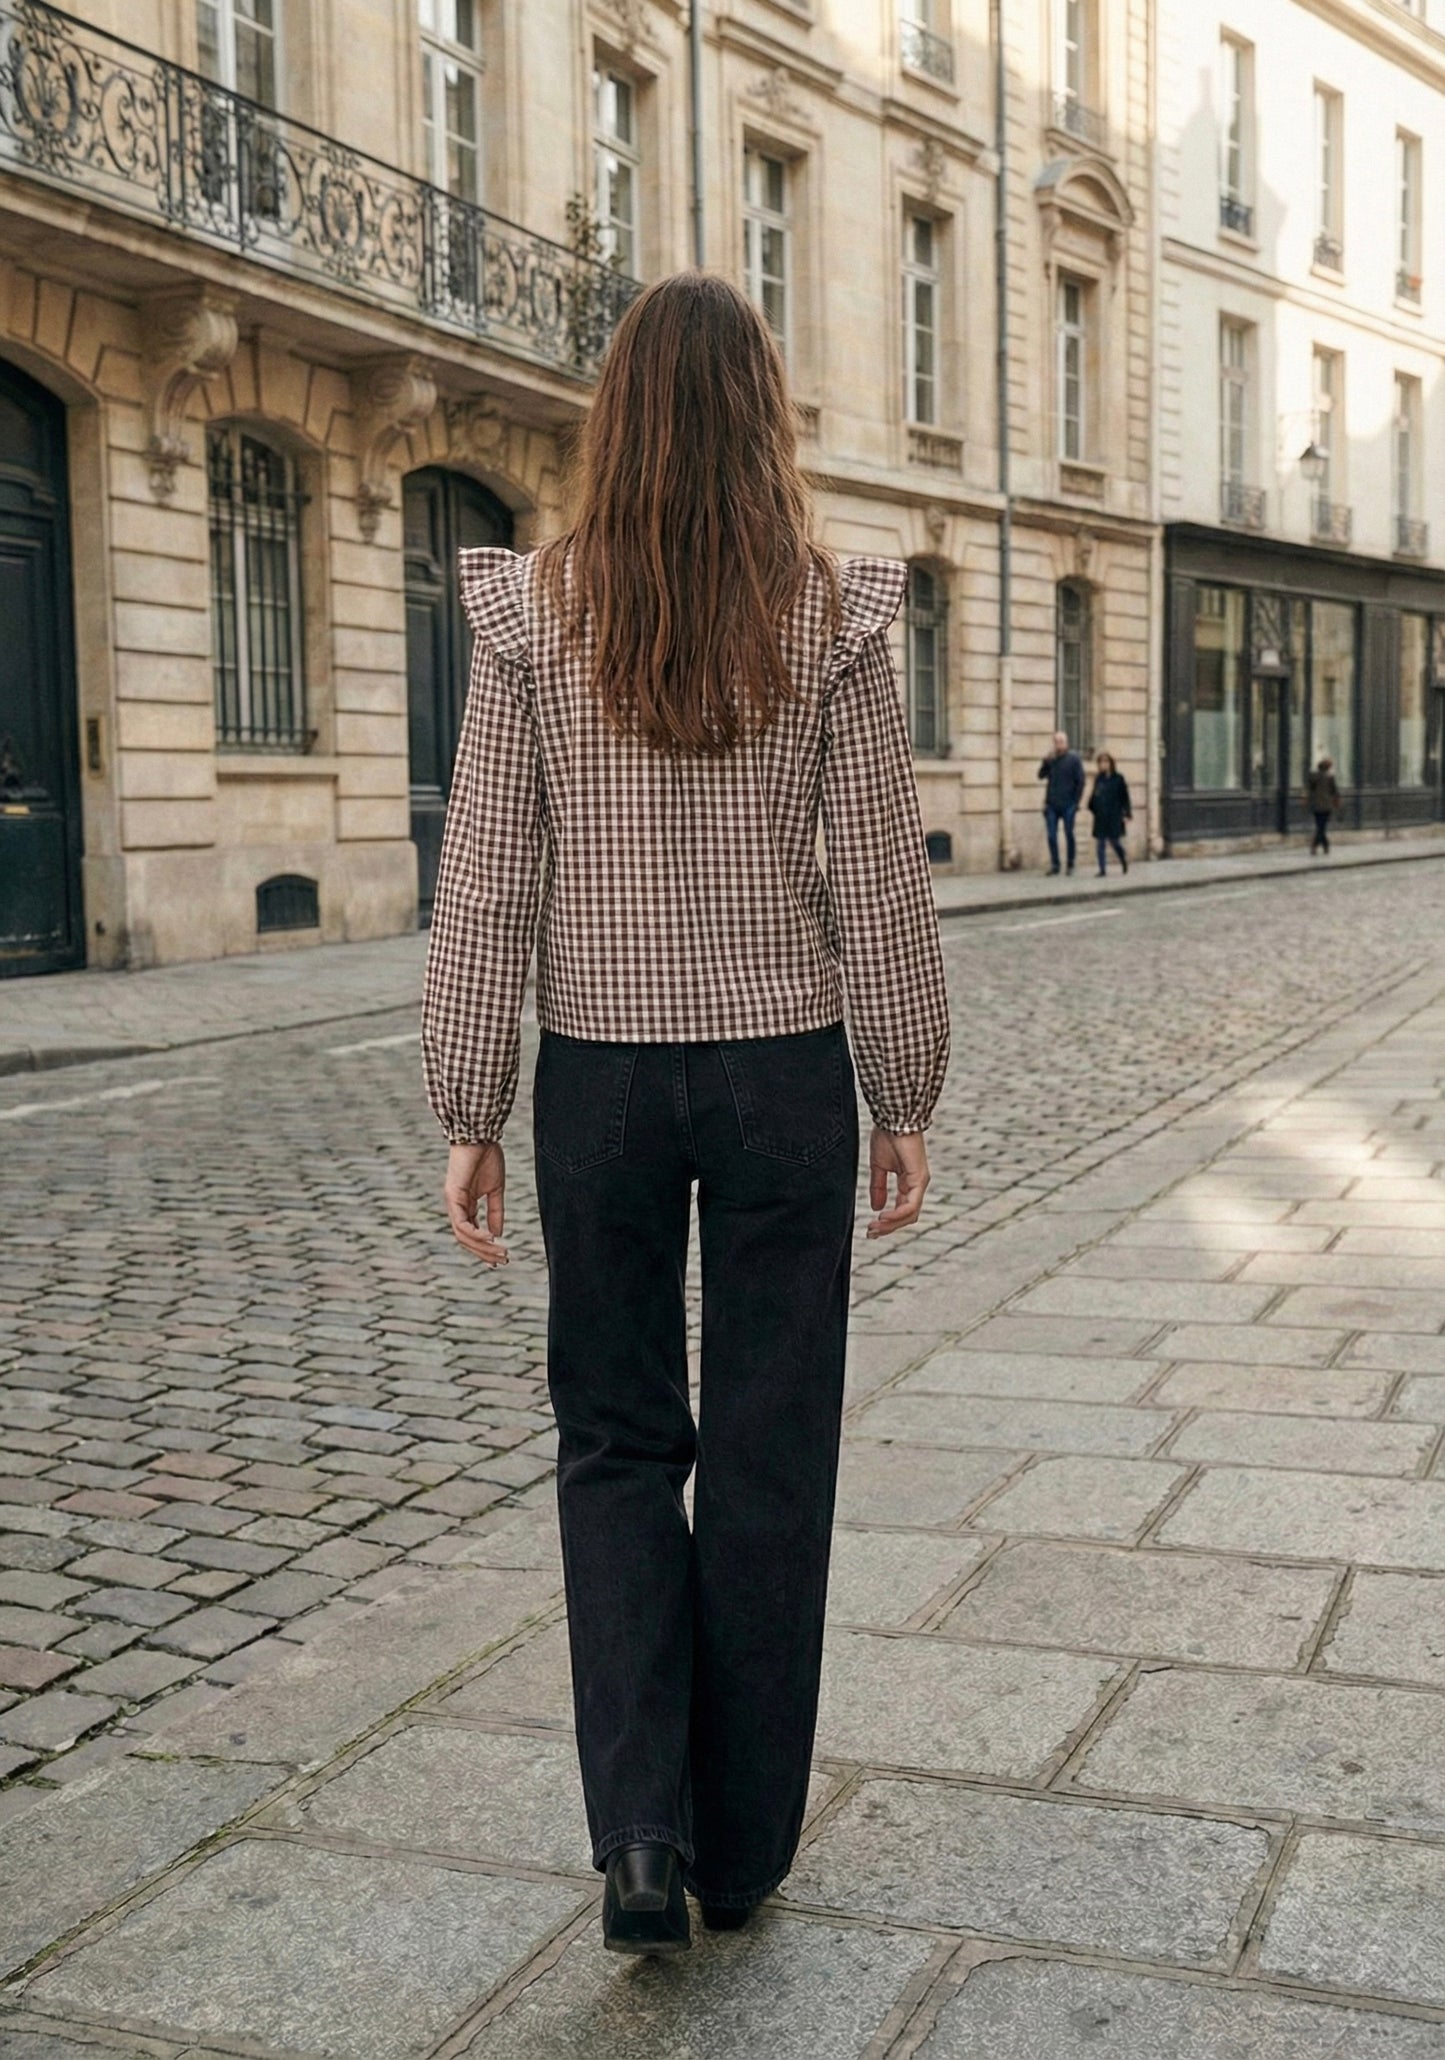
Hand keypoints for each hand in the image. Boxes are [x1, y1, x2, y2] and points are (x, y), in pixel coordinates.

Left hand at [443, 1141, 508, 1264]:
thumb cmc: (487, 1157)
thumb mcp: (495, 1189)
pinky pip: (462, 1223)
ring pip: (463, 1235)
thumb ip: (495, 1211)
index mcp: (465, 1204)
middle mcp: (455, 1206)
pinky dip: (476, 1234)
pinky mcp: (453, 1196)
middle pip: (465, 1239)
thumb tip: (497, 1234)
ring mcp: (452, 1202)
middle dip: (484, 1253)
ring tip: (500, 1253)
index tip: (499, 1259)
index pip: (471, 1232)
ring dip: (482, 1247)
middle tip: (502, 1262)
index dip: (484, 1248)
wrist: (480, 1135)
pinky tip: (491, 1239)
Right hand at [867, 1126, 929, 1237]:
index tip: (870, 1228)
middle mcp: (916, 1185)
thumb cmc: (887, 1137)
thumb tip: (876, 1207)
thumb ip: (878, 1187)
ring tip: (874, 1227)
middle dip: (888, 1227)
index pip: (901, 1209)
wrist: (893, 1119)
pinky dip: (897, 1214)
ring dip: (891, 1224)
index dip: (887, 1222)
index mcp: (908, 1182)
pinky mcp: (920, 1179)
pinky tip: (883, 1217)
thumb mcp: (878, 1166)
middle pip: (906, 1216)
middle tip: (871, 1233)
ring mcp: (920, 1183)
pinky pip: (910, 1205)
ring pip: (909, 1214)